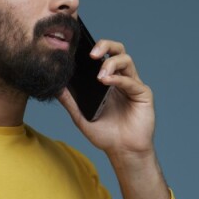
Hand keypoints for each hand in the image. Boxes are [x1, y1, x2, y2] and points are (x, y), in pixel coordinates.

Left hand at [56, 37, 154, 157]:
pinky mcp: (143, 93)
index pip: (102, 56)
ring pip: (126, 60)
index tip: (79, 50)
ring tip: (99, 76)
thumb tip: (55, 87)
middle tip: (92, 54)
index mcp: (108, 81)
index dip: (93, 48)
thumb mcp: (81, 118)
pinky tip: (107, 81)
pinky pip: (131, 80)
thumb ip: (70, 102)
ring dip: (111, 63)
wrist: (124, 152)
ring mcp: (133, 85)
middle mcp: (121, 79)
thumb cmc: (106, 136)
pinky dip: (118, 78)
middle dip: (105, 45)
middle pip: (117, 50)